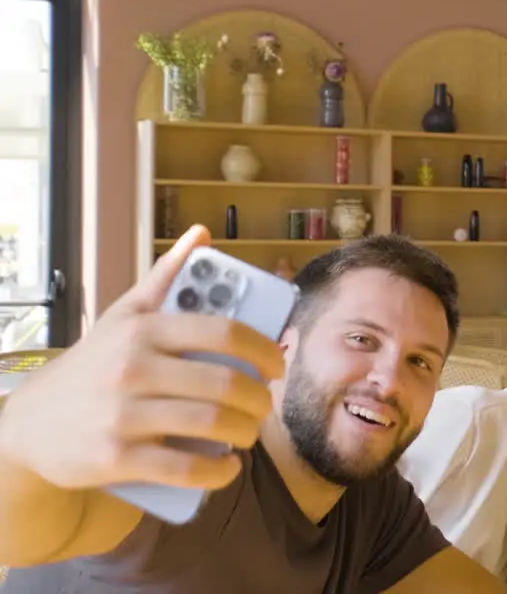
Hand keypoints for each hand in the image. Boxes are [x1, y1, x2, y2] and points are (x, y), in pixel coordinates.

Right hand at [0, 225, 284, 492]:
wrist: (28, 425)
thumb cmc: (94, 364)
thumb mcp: (124, 315)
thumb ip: (167, 277)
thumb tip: (202, 235)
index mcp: (144, 329)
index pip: (224, 331)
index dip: (264, 349)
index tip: (277, 363)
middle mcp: (132, 367)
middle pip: (225, 383)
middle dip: (258, 399)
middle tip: (263, 405)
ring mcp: (122, 414)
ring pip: (211, 424)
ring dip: (244, 433)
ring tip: (247, 433)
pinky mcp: (114, 458)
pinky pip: (184, 468)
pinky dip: (217, 471)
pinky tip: (227, 467)